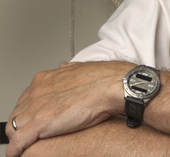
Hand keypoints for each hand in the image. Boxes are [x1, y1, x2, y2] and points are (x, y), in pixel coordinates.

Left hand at [5, 61, 133, 156]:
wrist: (109, 85)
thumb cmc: (100, 79)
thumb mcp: (79, 68)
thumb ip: (67, 70)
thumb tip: (65, 67)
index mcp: (45, 79)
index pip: (26, 99)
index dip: (30, 110)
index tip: (35, 116)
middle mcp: (37, 91)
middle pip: (18, 113)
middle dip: (22, 123)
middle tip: (31, 132)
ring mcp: (36, 107)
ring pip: (14, 127)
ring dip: (19, 136)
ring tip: (25, 144)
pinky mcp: (39, 123)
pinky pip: (18, 141)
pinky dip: (16, 150)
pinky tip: (18, 154)